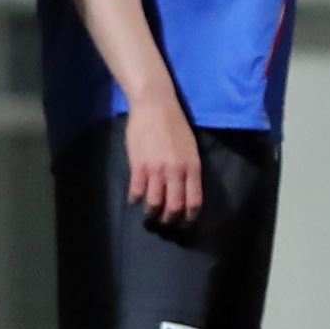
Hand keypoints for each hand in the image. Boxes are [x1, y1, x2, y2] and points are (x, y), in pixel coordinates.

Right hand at [124, 96, 204, 227]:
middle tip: (165, 223)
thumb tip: (185, 192)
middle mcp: (176, 171)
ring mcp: (156, 169)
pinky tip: (135, 199)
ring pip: (154, 203)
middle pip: (174, 207)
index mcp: (192, 166)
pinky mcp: (138, 165)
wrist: (155, 105)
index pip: (194, 201)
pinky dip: (135, 199)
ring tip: (149, 216)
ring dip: (152, 214)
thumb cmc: (175, 124)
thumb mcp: (190, 147)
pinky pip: (136, 191)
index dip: (189, 217)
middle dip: (169, 220)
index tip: (184, 222)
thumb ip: (189, 170)